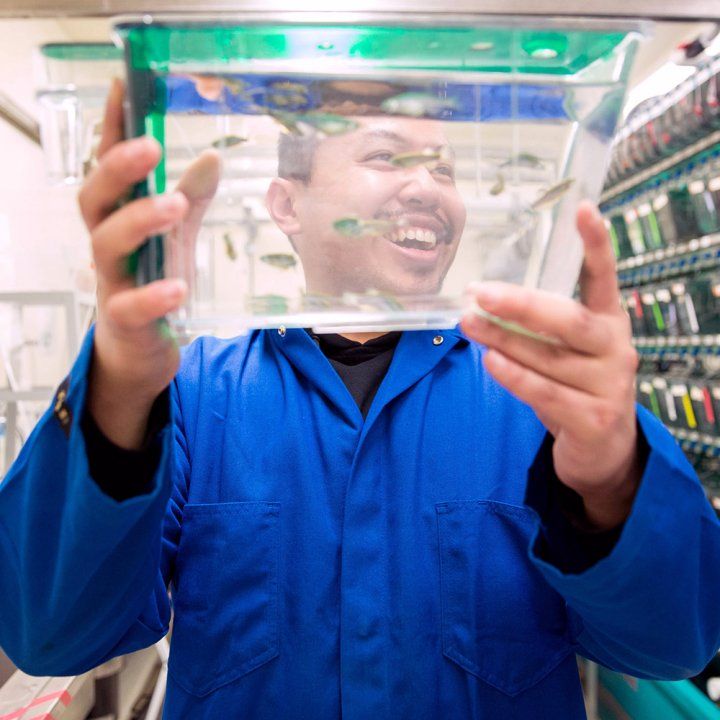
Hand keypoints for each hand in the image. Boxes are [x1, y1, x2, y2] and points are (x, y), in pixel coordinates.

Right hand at [78, 78, 220, 447]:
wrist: (139, 351)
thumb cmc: (152, 284)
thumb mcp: (174, 238)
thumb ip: (189, 200)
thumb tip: (212, 155)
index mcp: (119, 219)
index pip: (107, 168)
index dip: (111, 129)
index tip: (123, 85)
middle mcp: (108, 246)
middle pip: (94, 199)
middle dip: (117, 169)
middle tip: (150, 146)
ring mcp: (113, 283)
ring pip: (108, 246)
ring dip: (138, 221)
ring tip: (173, 205)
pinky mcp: (127, 322)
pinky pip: (132, 306)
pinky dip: (153, 295)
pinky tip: (178, 286)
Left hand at [461, 201, 640, 529]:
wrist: (603, 452)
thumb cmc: (575, 388)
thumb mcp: (568, 352)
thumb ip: (541, 328)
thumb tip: (483, 301)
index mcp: (609, 323)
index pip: (604, 278)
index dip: (596, 244)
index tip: (583, 208)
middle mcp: (615, 350)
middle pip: (568, 319)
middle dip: (521, 304)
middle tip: (480, 293)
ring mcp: (609, 386)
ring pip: (549, 357)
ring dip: (504, 339)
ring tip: (469, 324)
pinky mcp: (593, 420)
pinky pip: (545, 392)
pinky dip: (515, 376)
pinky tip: (490, 362)